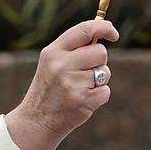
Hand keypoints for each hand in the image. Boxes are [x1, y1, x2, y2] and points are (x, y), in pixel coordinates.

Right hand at [5, 20, 119, 149]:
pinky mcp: (84, 101)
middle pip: (100, 52)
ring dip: (98, 80)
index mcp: (53, 52)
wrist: (37, 121)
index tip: (113, 33)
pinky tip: (83, 100)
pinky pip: (106, 91)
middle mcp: (62, 66)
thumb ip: (72, 48)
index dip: (104, 28)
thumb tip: (102, 32)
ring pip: (105, 72)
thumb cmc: (49, 88)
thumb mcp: (51, 62)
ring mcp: (73, 84)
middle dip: (99, 61)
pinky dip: (99, 96)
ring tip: (80, 88)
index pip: (85, 30)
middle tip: (85, 72)